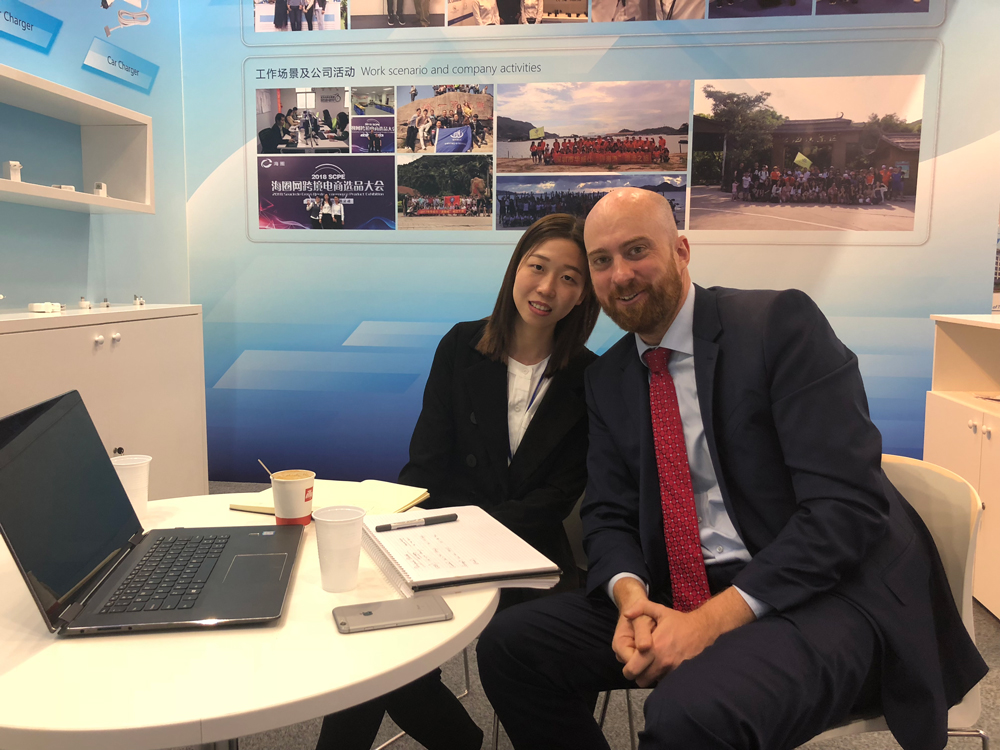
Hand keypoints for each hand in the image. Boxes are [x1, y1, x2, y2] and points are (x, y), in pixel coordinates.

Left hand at [620, 588, 756, 687]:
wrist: (704, 629)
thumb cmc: (679, 621)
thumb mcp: (659, 610)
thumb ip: (640, 608)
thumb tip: (626, 614)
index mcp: (654, 647)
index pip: (632, 669)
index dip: (627, 668)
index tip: (630, 662)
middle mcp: (663, 662)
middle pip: (641, 680)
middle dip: (637, 675)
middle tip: (639, 666)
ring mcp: (673, 670)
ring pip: (653, 683)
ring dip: (650, 676)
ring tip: (651, 665)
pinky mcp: (682, 674)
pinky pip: (666, 682)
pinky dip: (662, 677)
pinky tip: (662, 667)